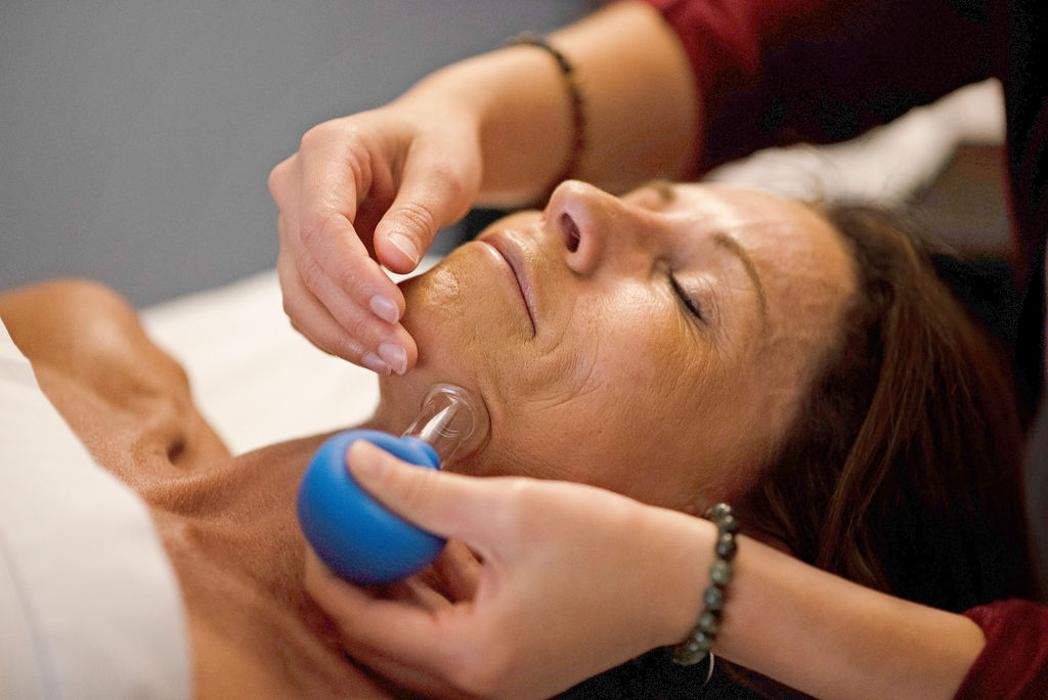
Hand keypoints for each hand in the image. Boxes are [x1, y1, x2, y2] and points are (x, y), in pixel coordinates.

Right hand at [268, 99, 482, 372]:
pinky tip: (380, 354)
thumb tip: (393, 262)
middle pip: (309, 265)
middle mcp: (295, 185)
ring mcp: (293, 223)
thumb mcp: (444, 171)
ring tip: (397, 361)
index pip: (322, 224)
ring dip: (345, 336)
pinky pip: (309, 305)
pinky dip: (340, 335)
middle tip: (405, 354)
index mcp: (326, 150)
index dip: (354, 275)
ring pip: (301, 294)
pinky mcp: (303, 256)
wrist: (429, 145)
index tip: (395, 311)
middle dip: (355, 317)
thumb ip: (418, 213)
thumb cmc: (439, 148)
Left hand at [304, 441, 711, 698]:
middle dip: (355, 579)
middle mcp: (478, 683)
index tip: (318, 520)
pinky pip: (454, 630)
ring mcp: (498, 677)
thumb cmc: (607, 545)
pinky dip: (437, 590)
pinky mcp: (516, 661)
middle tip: (340, 524)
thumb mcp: (506, 508)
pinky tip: (437, 540)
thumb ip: (421, 492)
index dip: (328, 570)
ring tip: (383, 522)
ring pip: (417, 634)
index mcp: (469, 657)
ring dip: (396, 582)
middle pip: (382, 637)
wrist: (682, 580)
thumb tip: (357, 462)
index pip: (362, 622)